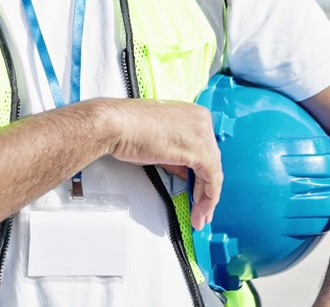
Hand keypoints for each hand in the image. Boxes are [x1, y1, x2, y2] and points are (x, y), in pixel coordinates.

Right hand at [99, 99, 221, 228]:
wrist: (115, 126)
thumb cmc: (128, 130)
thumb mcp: (161, 144)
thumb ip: (178, 158)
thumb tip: (186, 172)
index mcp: (193, 114)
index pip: (206, 149)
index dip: (203, 174)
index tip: (200, 192)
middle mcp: (202, 120)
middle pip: (212, 160)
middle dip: (207, 189)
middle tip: (202, 208)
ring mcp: (202, 133)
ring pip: (214, 172)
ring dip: (207, 198)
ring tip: (200, 215)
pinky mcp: (199, 149)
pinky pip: (211, 178)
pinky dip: (207, 198)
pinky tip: (199, 209)